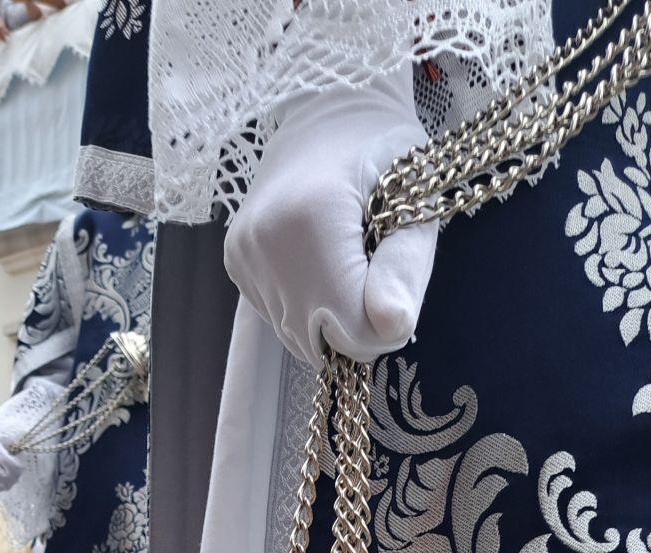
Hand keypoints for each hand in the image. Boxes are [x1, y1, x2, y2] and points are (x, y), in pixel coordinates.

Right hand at [223, 63, 436, 368]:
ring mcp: (243, 255)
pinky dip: (307, 306)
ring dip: (331, 317)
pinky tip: (317, 261)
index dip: (386, 320)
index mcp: (312, 222)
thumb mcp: (416, 199)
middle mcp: (265, 243)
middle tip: (371, 265)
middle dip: (357, 322)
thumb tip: (391, 327)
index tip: (392, 275)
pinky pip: (282, 320)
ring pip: (301, 339)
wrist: (325, 111)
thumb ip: (406, 266)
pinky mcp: (234, 263)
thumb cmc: (382, 151)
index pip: (355, 332)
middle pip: (323, 342)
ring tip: (343, 259)